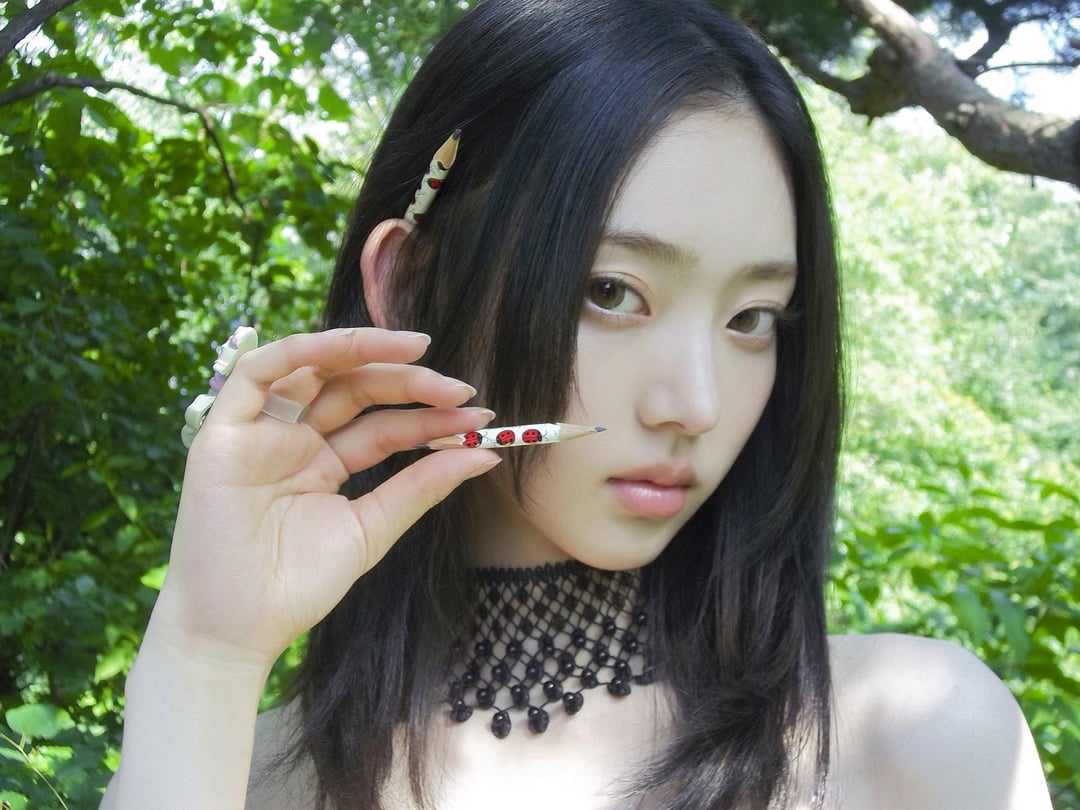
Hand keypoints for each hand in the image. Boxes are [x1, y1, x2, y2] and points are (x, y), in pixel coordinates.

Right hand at [150, 328, 499, 670]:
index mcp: (324, 462)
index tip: (479, 419)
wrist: (237, 630)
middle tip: (461, 391)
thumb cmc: (298, 586)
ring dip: (364, 350)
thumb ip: (422, 487)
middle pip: (355, 388)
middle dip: (409, 383)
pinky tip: (351, 346)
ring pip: (312, 367)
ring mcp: (258, 431)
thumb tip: (487, 455)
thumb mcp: (372, 528)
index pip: (383, 424)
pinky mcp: (222, 430)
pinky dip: (302, 350)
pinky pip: (257, 372)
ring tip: (419, 350)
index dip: (429, 416)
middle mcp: (293, 439)